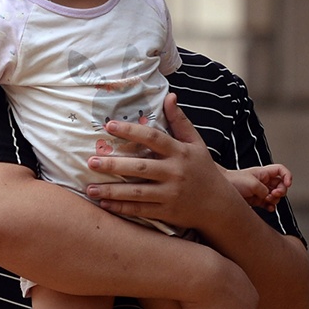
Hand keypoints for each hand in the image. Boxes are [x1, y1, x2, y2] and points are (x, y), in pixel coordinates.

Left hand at [84, 94, 240, 231]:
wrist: (219, 205)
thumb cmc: (203, 170)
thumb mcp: (196, 144)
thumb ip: (180, 121)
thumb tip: (170, 96)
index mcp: (180, 152)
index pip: (153, 138)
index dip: (131, 130)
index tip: (109, 125)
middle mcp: (175, 172)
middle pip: (140, 167)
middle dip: (114, 164)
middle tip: (91, 161)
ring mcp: (170, 194)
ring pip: (136, 192)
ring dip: (111, 190)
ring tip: (89, 188)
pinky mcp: (167, 212)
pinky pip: (140, 210)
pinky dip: (121, 208)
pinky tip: (104, 204)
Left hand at [227, 163, 290, 210]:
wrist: (221, 190)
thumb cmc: (234, 181)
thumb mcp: (252, 183)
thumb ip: (264, 190)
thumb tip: (268, 197)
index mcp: (263, 173)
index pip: (281, 171)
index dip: (287, 176)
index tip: (288, 184)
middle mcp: (263, 181)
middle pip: (281, 185)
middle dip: (281, 191)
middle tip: (273, 195)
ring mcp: (260, 191)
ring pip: (275, 196)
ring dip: (275, 200)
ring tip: (267, 201)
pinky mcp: (256, 200)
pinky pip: (268, 204)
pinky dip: (271, 207)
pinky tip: (269, 209)